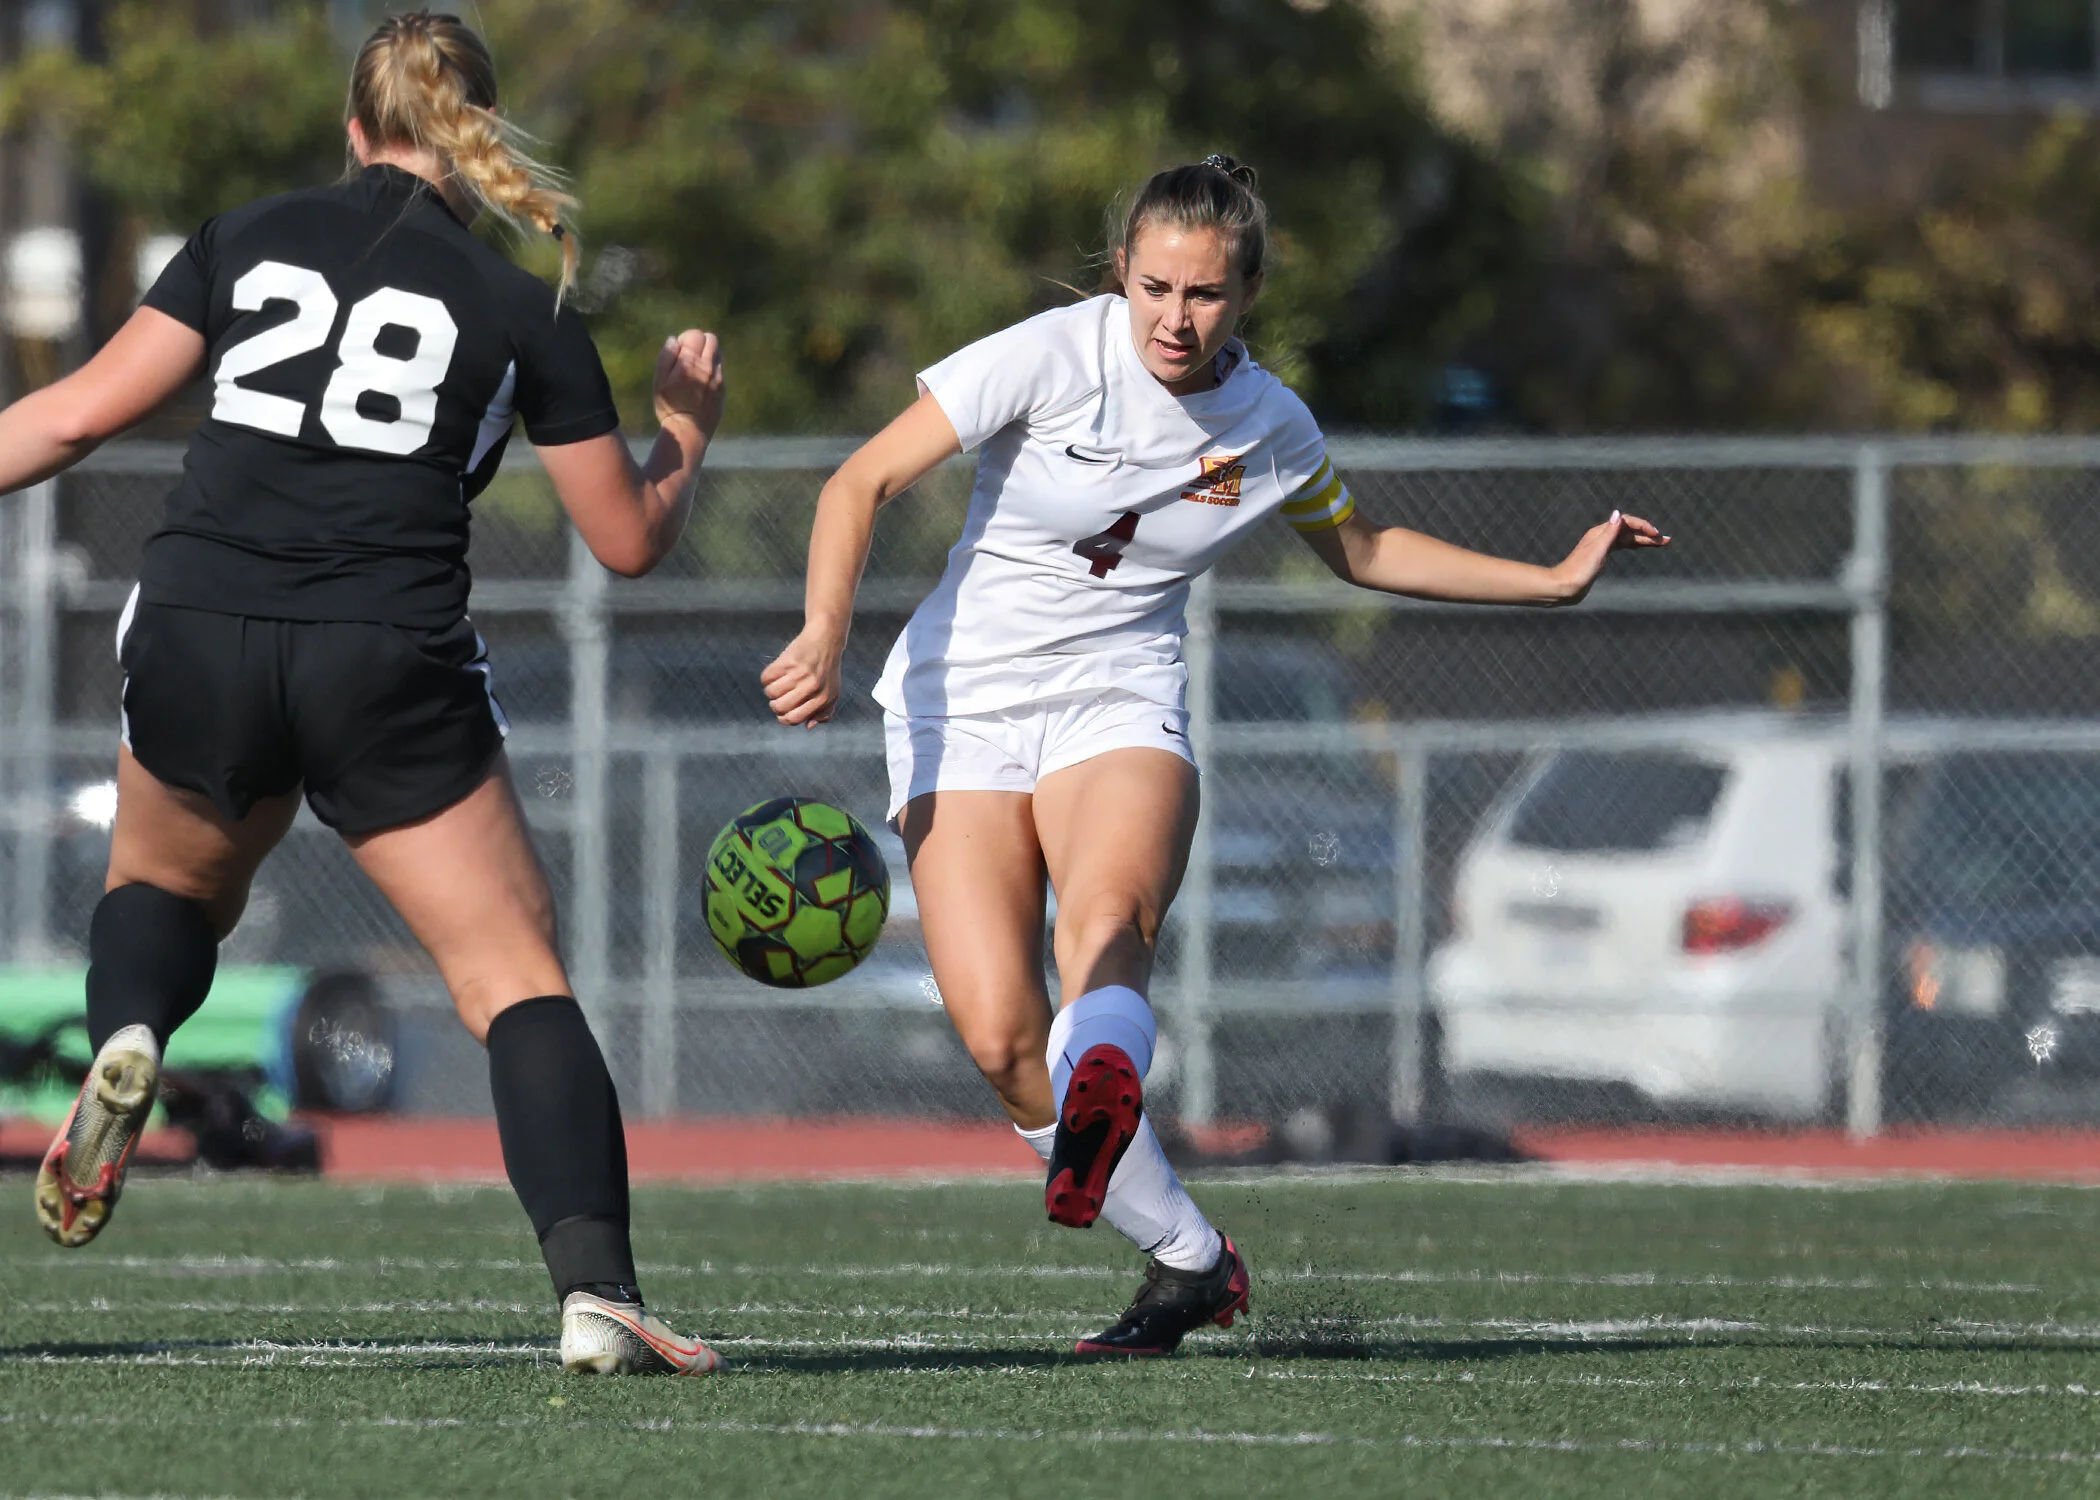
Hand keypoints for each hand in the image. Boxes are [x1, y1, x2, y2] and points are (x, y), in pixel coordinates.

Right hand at [653, 330, 723, 438]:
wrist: (689, 430)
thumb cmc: (669, 406)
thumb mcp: (658, 382)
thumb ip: (665, 357)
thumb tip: (674, 340)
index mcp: (689, 362)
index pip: (695, 334)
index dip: (686, 338)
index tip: (679, 350)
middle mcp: (707, 367)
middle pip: (711, 339)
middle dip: (700, 341)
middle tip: (689, 354)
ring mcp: (717, 378)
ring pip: (718, 353)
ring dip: (708, 354)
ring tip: (696, 367)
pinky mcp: (723, 388)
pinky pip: (720, 369)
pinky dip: (712, 368)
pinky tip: (702, 380)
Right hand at [762, 629, 844, 726]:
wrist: (825, 639)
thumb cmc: (827, 670)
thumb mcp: (832, 692)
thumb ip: (824, 713)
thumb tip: (807, 725)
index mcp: (823, 698)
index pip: (794, 719)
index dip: (784, 718)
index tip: (783, 712)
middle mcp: (811, 687)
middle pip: (779, 707)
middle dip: (775, 705)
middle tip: (779, 697)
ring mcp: (799, 673)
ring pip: (770, 693)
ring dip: (771, 690)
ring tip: (779, 683)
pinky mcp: (787, 661)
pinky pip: (766, 678)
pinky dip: (767, 678)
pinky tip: (777, 672)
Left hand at [1550, 510, 1668, 603]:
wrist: (1564, 587)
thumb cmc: (1579, 570)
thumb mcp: (1597, 551)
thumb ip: (1609, 533)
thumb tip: (1618, 513)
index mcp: (1600, 533)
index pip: (1626, 522)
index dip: (1643, 526)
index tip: (1656, 535)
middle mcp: (1601, 537)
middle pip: (1629, 531)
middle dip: (1647, 534)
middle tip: (1666, 540)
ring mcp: (1601, 547)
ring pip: (1626, 539)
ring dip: (1643, 540)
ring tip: (1660, 544)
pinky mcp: (1601, 557)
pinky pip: (1621, 547)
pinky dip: (1633, 546)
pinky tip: (1639, 547)